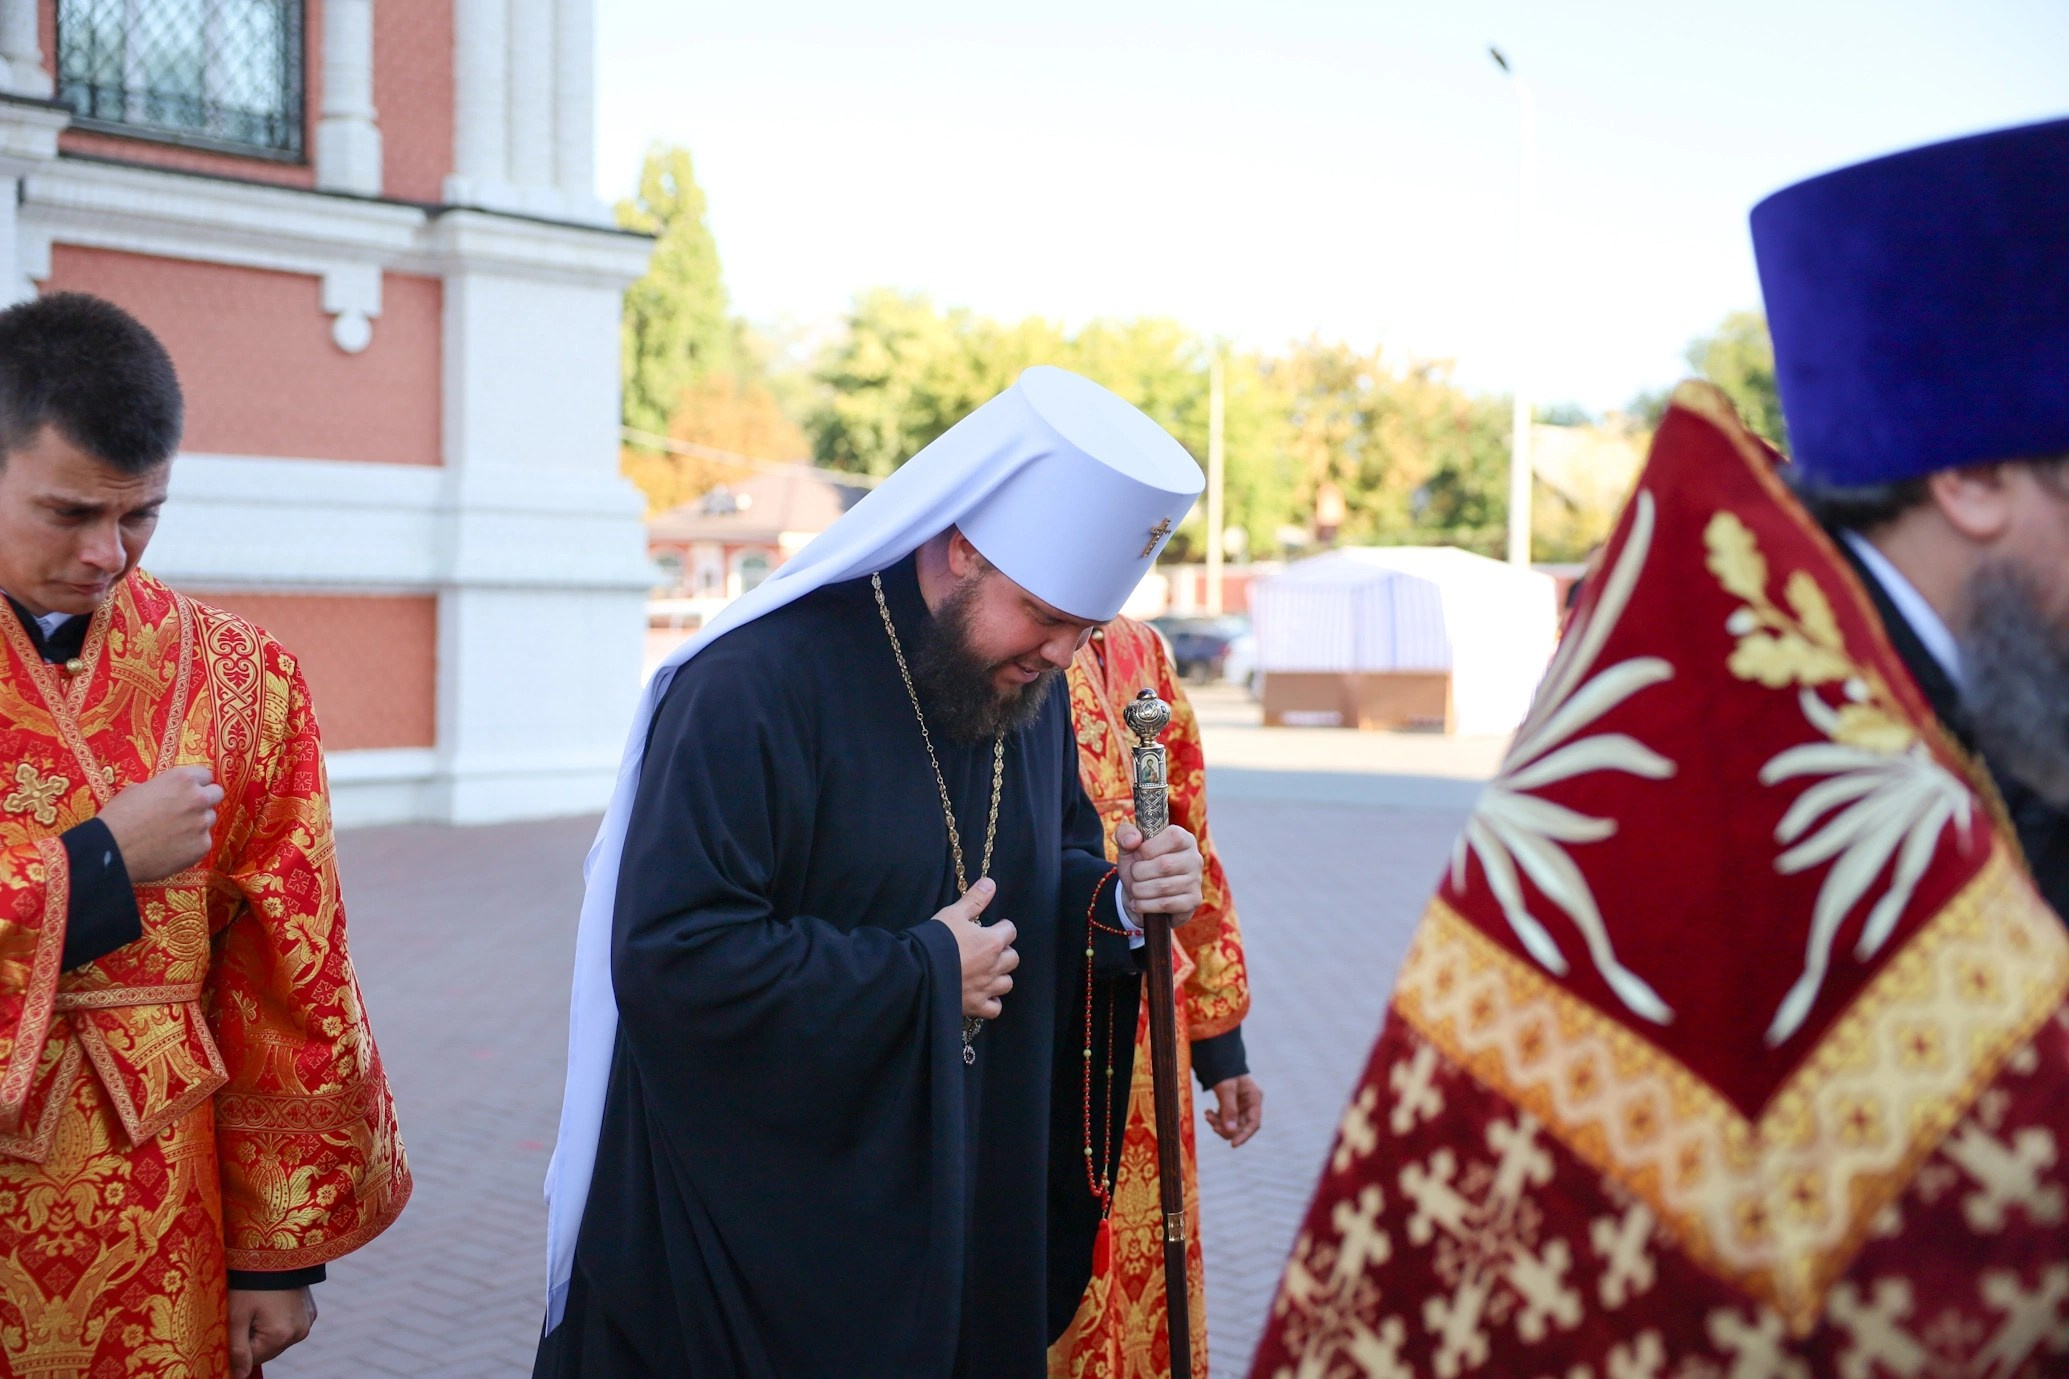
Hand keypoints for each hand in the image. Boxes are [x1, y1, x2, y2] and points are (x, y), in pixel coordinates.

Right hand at [95, 765, 222, 882]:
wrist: (112, 849)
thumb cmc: (118, 817)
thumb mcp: (136, 790)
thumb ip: (161, 787)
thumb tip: (166, 792)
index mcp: (182, 779)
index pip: (205, 776)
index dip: (195, 784)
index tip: (188, 792)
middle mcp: (198, 798)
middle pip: (216, 794)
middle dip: (204, 800)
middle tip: (187, 811)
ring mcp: (202, 823)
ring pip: (209, 819)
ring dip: (197, 823)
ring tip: (173, 833)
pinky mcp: (203, 846)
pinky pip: (203, 842)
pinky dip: (191, 844)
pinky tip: (172, 848)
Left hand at [227, 1286, 316, 1377]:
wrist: (277, 1252)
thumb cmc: (251, 1283)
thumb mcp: (237, 1315)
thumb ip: (237, 1349)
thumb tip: (238, 1377)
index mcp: (281, 1336)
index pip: (252, 1359)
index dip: (238, 1346)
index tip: (233, 1326)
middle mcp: (299, 1333)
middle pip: (267, 1350)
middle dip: (253, 1339)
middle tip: (245, 1313)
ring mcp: (308, 1321)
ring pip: (278, 1339)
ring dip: (266, 1331)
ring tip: (259, 1306)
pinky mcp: (311, 1311)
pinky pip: (290, 1326)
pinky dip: (279, 1321)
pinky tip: (272, 1303)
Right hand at [932, 879, 1017, 1019]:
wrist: (917, 971)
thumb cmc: (935, 940)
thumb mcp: (953, 914)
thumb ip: (975, 899)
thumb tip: (991, 883)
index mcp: (992, 942)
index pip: (1010, 930)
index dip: (1001, 928)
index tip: (990, 928)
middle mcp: (994, 966)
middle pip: (1013, 958)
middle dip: (1003, 952)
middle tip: (987, 950)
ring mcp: (986, 988)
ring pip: (1007, 983)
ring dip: (1000, 976)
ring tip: (986, 971)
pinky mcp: (976, 1006)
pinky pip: (995, 1008)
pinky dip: (992, 1001)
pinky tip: (983, 994)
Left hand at [1115, 822, 1202, 924]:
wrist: (1141, 895)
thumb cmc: (1138, 866)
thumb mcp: (1128, 847)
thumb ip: (1125, 834)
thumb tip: (1132, 840)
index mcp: (1184, 838)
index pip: (1173, 837)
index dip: (1148, 848)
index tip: (1138, 856)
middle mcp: (1195, 858)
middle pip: (1165, 865)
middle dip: (1139, 872)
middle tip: (1133, 875)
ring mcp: (1196, 881)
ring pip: (1163, 887)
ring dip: (1140, 890)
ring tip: (1134, 889)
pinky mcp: (1193, 901)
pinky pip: (1166, 904)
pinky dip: (1145, 905)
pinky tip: (1138, 903)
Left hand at [1204, 1074, 1263, 1146]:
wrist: (1215, 1055)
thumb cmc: (1223, 1068)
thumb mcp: (1226, 1088)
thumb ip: (1229, 1109)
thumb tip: (1230, 1132)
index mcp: (1254, 1098)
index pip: (1253, 1123)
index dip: (1244, 1135)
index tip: (1232, 1144)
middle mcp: (1249, 1103)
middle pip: (1242, 1126)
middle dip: (1227, 1128)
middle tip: (1213, 1125)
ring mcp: (1240, 1104)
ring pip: (1232, 1124)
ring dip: (1219, 1124)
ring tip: (1208, 1115)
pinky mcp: (1230, 1104)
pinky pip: (1225, 1118)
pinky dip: (1216, 1118)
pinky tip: (1208, 1113)